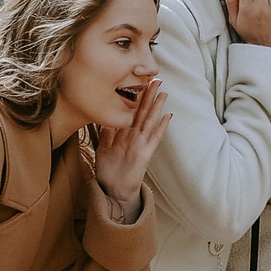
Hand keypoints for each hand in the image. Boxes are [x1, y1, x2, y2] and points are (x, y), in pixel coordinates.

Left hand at [92, 77, 169, 220]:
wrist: (113, 190)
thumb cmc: (109, 170)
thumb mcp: (103, 148)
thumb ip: (106, 133)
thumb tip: (107, 117)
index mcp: (125, 134)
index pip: (133, 111)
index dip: (137, 97)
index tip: (140, 82)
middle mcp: (135, 136)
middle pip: (144, 112)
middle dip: (150, 96)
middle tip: (157, 80)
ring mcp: (141, 144)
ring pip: (151, 122)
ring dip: (157, 108)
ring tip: (164, 93)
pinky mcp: (145, 154)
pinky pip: (154, 139)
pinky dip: (161, 128)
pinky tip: (167, 117)